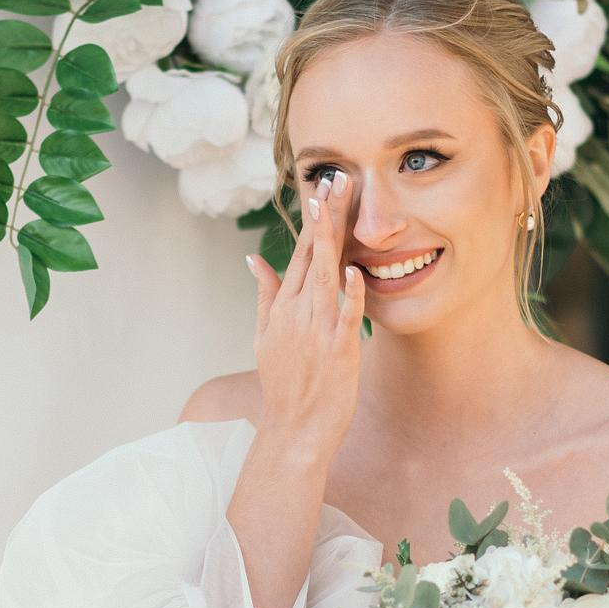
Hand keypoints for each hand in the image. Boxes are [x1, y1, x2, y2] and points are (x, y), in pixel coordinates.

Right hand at [245, 170, 365, 464]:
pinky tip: (356, 269)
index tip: (321, 185)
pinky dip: (350, 293)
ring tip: (341, 205)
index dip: (312, 218)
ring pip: (326, 276)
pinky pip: (346, 317)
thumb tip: (252, 259)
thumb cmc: (284, 385)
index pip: (298, 252)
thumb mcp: (264, 336)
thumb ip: (264, 294)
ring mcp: (317, 331)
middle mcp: (297, 313)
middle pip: (313, 255)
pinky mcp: (339, 351)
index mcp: (282, 307)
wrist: (294, 429)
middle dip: (325, 215)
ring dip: (334, 238)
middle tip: (337, 177)